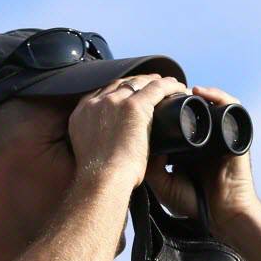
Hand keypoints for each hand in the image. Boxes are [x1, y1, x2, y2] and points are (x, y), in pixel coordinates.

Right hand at [67, 74, 189, 187]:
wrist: (102, 179)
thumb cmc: (99, 176)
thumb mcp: (88, 150)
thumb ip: (96, 138)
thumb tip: (111, 143)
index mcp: (82, 112)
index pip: (104, 91)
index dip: (120, 90)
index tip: (132, 94)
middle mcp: (96, 102)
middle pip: (121, 83)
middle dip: (138, 83)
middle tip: (152, 86)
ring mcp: (114, 102)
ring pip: (139, 82)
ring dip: (154, 81)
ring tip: (168, 85)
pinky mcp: (134, 106)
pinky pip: (157, 87)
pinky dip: (169, 85)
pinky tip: (178, 87)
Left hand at [143, 84, 260, 239]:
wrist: (222, 215)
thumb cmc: (193, 203)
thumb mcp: (163, 182)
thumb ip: (150, 164)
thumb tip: (138, 138)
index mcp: (185, 146)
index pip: (173, 121)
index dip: (159, 110)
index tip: (142, 103)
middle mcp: (203, 137)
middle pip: (189, 109)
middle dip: (173, 98)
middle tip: (156, 91)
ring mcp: (220, 133)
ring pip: (208, 104)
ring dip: (193, 93)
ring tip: (176, 88)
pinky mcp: (237, 133)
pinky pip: (230, 106)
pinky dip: (216, 95)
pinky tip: (200, 91)